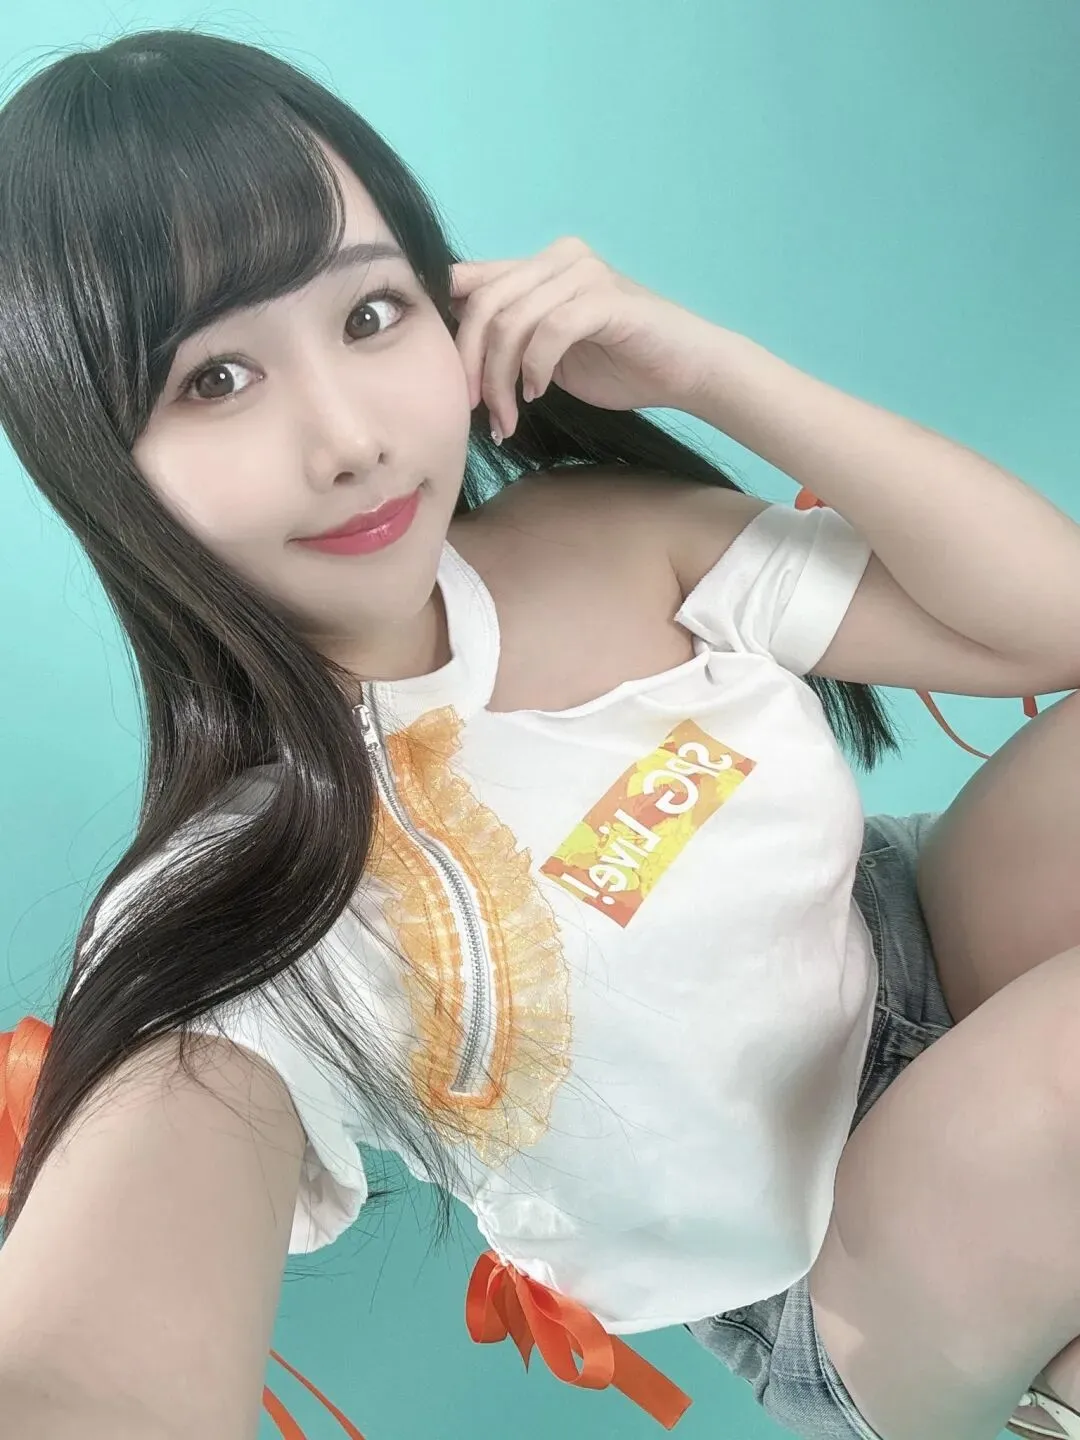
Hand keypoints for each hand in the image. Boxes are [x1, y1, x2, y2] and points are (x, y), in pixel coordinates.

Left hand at [449, 236, 715, 442]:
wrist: (686, 371)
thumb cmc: (619, 364)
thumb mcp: (546, 350)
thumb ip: (509, 336)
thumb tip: (453, 347)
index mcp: (539, 265)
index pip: (471, 281)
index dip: (449, 329)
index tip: (445, 380)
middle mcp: (559, 258)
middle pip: (484, 303)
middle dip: (470, 362)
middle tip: (474, 407)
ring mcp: (584, 273)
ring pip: (513, 321)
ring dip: (502, 379)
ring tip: (508, 417)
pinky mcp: (608, 299)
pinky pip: (550, 331)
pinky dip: (535, 368)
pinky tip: (538, 395)